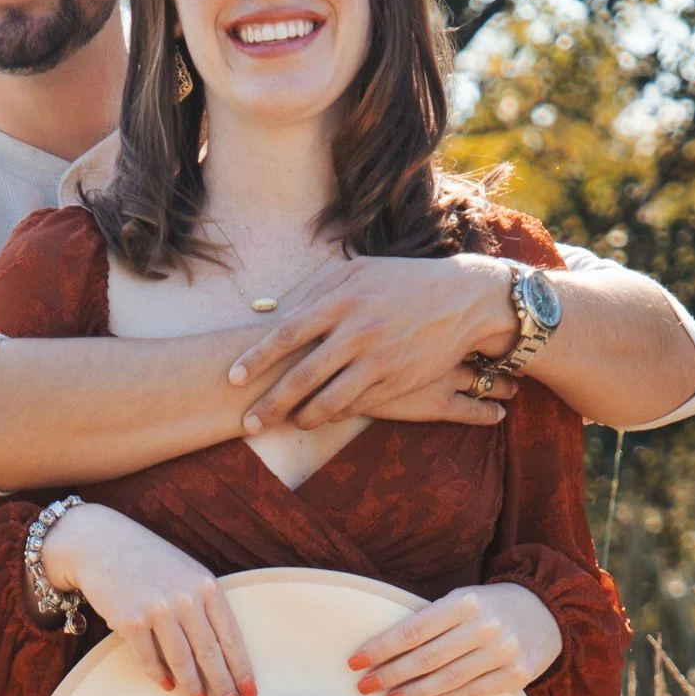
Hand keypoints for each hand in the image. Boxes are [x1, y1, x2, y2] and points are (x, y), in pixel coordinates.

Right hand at [43, 505, 255, 695]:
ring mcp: (158, 609)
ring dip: (193, 687)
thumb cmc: (149, 562)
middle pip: (210, 653)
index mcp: (206, 586)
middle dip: (224, 686)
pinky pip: (149, 658)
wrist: (102, 544)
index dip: (241, 668)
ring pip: (182, 660)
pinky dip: (159, 675)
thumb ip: (204, 605)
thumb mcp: (187, 573)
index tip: (250, 692)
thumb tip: (220, 654)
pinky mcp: (130, 620)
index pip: (230, 636)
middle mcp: (186, 597)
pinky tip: (168, 686)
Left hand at [230, 254, 515, 429]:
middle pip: (301, 376)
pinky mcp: (397, 381)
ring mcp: (378, 360)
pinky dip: (335, 415)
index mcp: (341, 300)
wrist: (462, 298)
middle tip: (248, 423)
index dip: (256, 359)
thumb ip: (313, 288)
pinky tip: (322, 418)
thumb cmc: (402, 281)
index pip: (287, 333)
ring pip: (329, 401)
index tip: (232, 378)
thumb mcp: (358, 271)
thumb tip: (269, 310)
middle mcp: (357, 332)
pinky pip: (358, 406)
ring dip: (303, 418)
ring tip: (288, 424)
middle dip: (270, 403)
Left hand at [349, 583, 560, 695]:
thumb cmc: (491, 607)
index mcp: (465, 602)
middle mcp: (484, 627)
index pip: (413, 630)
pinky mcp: (515, 676)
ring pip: (447, 679)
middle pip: (426, 658)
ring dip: (411, 693)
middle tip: (364, 686)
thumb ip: (431, 620)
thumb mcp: (463, 600)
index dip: (381, 648)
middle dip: (390, 674)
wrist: (548, 612)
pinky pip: (471, 693)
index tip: (355, 661)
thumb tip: (385, 650)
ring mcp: (502, 653)